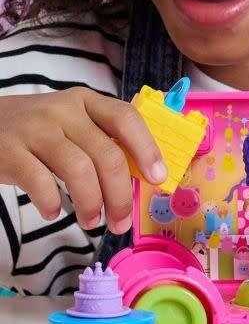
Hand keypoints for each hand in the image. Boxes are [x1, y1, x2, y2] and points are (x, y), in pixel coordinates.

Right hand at [0, 89, 165, 233]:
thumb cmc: (39, 131)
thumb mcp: (73, 124)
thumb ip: (103, 142)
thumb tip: (144, 177)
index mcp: (87, 101)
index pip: (125, 118)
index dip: (146, 148)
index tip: (158, 178)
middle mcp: (63, 110)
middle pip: (106, 153)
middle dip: (119, 194)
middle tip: (121, 222)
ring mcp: (35, 129)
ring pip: (78, 169)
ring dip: (91, 203)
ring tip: (92, 222)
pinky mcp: (8, 150)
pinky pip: (40, 181)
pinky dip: (51, 202)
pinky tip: (54, 212)